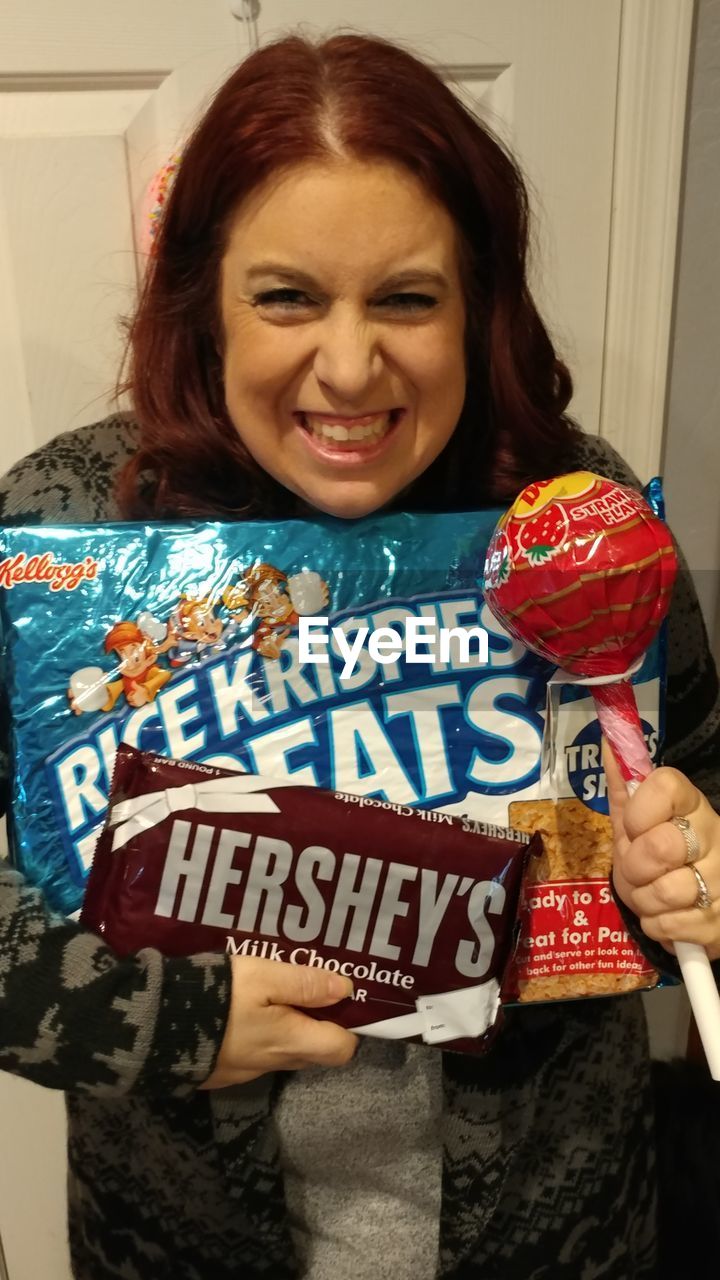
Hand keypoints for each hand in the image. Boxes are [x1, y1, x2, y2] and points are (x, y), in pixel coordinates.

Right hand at [199, 956, 357, 1088]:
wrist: (154, 1026)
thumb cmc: (217, 997)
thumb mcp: (263, 977)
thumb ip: (304, 984)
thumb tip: (346, 990)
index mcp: (290, 1042)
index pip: (342, 1050)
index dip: (348, 1026)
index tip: (339, 999)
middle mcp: (273, 1063)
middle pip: (314, 1053)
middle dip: (317, 1025)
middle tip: (306, 990)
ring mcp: (244, 1071)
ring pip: (282, 1053)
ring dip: (285, 1029)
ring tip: (273, 995)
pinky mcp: (220, 1071)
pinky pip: (253, 1055)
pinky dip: (256, 1036)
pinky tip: (241, 1012)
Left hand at [605, 742, 719, 959]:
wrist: (688, 910)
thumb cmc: (654, 861)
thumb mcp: (634, 824)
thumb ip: (624, 787)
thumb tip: (607, 743)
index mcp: (692, 805)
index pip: (667, 785)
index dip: (640, 810)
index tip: (633, 827)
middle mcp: (714, 835)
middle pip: (661, 846)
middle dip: (634, 866)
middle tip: (638, 870)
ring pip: (667, 891)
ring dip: (644, 899)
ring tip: (651, 895)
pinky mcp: (719, 920)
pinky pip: (670, 925)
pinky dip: (656, 925)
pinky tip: (665, 915)